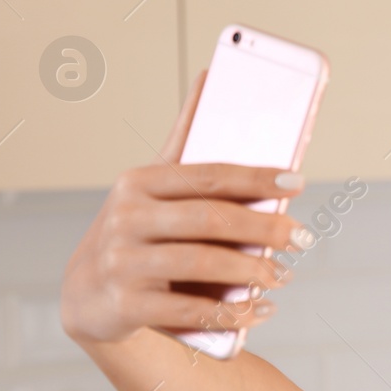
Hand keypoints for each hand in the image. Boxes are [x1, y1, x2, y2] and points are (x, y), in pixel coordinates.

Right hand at [59, 69, 313, 346]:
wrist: (87, 295)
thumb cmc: (138, 231)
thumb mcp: (152, 186)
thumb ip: (184, 142)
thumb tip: (211, 77)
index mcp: (138, 183)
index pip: (208, 175)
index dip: (256, 178)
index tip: (298, 182)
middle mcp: (125, 219)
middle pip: (209, 219)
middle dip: (264, 229)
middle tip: (302, 237)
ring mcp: (121, 263)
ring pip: (201, 264)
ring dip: (253, 272)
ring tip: (284, 274)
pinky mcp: (125, 306)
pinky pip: (189, 311)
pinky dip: (232, 313)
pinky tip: (262, 309)